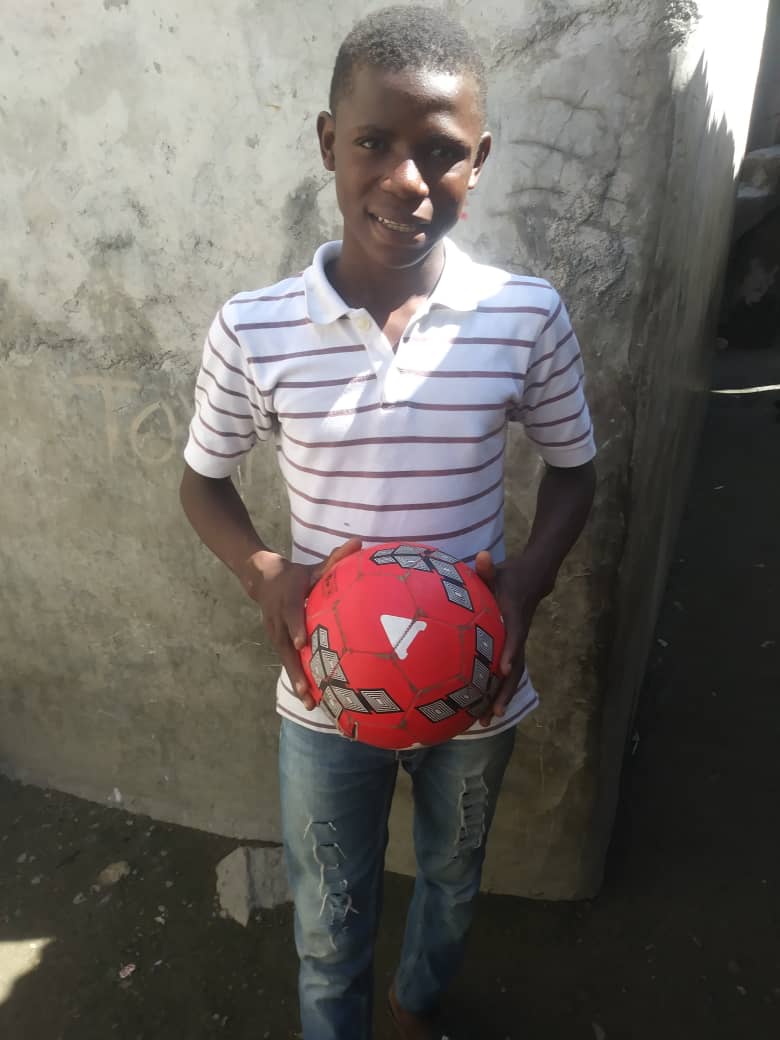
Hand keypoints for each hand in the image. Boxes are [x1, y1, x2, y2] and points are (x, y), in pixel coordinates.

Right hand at [241, 538, 361, 708]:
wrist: (260, 578)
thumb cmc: (293, 575)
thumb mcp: (311, 566)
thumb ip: (335, 558)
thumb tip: (359, 543)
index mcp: (288, 600)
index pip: (292, 615)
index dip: (296, 628)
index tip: (302, 643)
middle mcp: (279, 621)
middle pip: (286, 648)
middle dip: (297, 670)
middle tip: (308, 692)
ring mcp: (275, 634)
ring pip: (286, 660)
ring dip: (297, 682)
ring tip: (311, 704)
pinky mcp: (277, 642)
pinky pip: (288, 661)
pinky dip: (297, 679)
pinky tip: (311, 697)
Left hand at [474, 550, 541, 726]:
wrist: (534, 579)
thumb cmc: (510, 576)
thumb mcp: (499, 570)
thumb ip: (488, 567)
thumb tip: (483, 556)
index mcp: (514, 616)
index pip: (514, 635)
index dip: (510, 650)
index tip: (503, 667)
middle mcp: (518, 635)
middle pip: (515, 666)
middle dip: (505, 690)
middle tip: (493, 713)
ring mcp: (517, 644)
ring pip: (512, 675)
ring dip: (501, 698)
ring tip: (486, 721)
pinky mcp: (512, 648)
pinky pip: (506, 673)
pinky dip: (497, 690)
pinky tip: (481, 709)